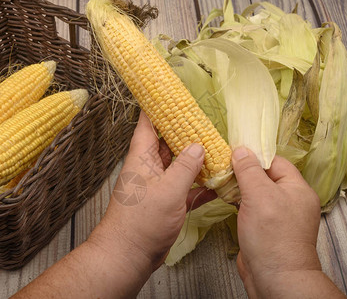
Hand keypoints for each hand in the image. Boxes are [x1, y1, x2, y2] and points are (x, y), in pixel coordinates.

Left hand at [88, 111, 215, 269]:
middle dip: (187, 132)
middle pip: (169, 141)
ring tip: (218, 148)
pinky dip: (200, 184)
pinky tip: (218, 182)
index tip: (173, 91)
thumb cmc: (142, 221)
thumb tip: (199, 146)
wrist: (128, 256)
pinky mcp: (167, 202)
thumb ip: (186, 166)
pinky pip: (186, 187)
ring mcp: (159, 185)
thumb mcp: (168, 190)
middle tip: (208, 121)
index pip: (148, 122)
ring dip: (197, 159)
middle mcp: (150, 166)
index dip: (159, 105)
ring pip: (180, 164)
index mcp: (142, 156)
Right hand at [232, 147, 343, 297]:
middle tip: (222, 164)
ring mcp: (276, 215)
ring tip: (220, 178)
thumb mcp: (260, 196)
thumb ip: (249, 170)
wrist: (275, 278)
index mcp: (297, 188)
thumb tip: (241, 150)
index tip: (233, 151)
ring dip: (239, 186)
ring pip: (256, 192)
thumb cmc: (272, 236)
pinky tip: (224, 197)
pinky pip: (251, 207)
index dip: (254, 154)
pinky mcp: (264, 227)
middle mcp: (289, 199)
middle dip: (243, 170)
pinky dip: (238, 200)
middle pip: (264, 176)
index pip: (275, 161)